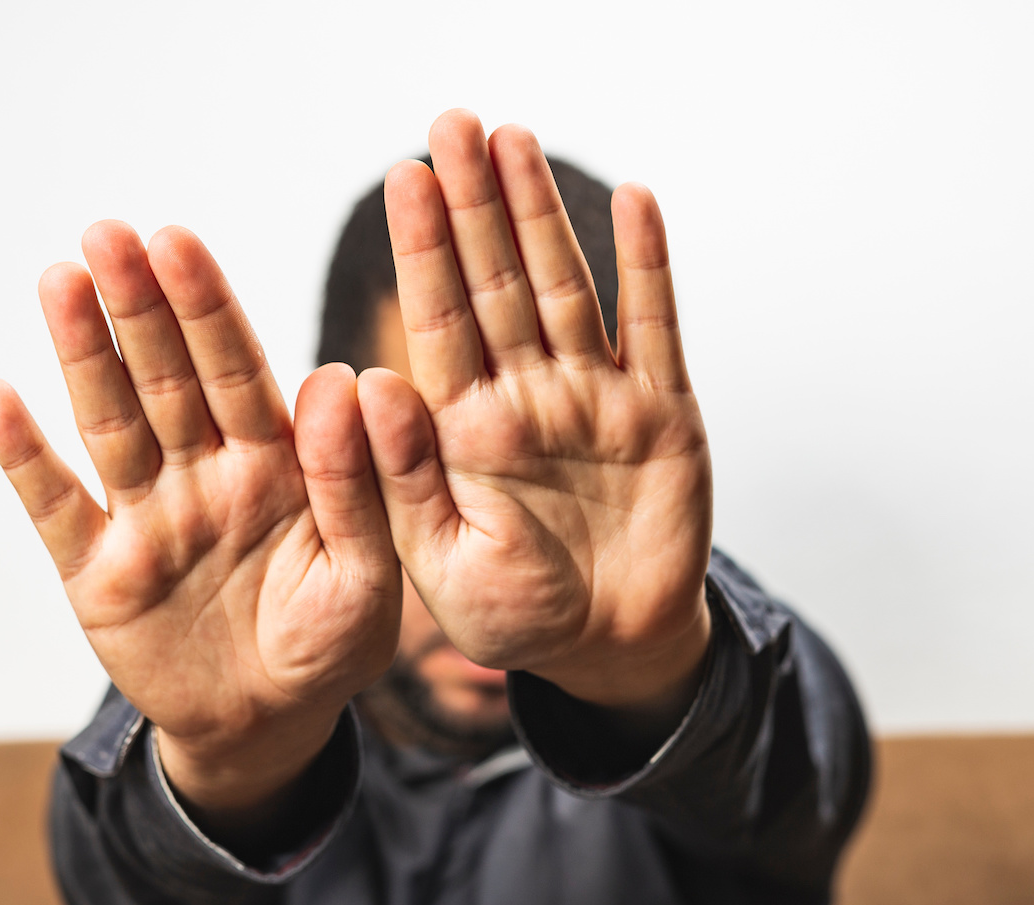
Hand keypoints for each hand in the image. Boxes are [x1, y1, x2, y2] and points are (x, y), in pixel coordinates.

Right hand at [0, 222, 399, 824]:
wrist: (269, 725)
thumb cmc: (329, 643)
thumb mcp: (367, 577)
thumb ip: (356, 483)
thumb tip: (342, 379)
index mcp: (274, 463)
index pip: (237, 369)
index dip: (206, 307)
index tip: (178, 241)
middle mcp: (202, 473)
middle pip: (164, 377)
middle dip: (138, 305)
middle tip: (107, 232)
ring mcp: (145, 516)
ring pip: (109, 422)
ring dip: (82, 354)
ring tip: (57, 280)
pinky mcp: (95, 571)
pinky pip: (55, 508)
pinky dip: (24, 456)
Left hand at [358, 110, 714, 713]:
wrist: (607, 650)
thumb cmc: (513, 615)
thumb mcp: (441, 564)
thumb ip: (403, 477)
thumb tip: (372, 380)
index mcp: (461, 428)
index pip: (439, 320)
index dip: (424, 248)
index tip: (406, 178)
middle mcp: (524, 395)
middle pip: (495, 282)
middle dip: (475, 204)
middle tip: (453, 125)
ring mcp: (594, 396)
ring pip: (565, 286)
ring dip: (543, 214)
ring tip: (516, 140)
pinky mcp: (661, 411)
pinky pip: (653, 327)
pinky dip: (647, 266)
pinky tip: (633, 201)